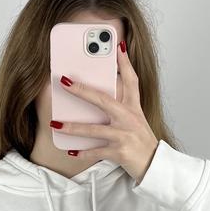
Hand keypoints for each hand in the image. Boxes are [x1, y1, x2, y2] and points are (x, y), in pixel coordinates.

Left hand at [51, 41, 158, 184]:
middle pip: (103, 100)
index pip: (131, 80)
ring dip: (73, 127)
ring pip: (94, 130)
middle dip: (82, 90)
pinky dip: (83, 153)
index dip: (124, 62)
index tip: (117, 45)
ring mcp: (123, 135)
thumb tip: (105, 91)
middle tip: (64, 81)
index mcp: (134, 108)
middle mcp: (129, 118)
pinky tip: (71, 151)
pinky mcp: (119, 152)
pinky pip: (96, 151)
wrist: (153, 165)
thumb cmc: (141, 141)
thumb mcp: (136, 119)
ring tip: (56, 124)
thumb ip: (123, 105)